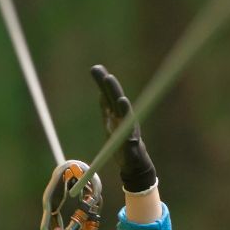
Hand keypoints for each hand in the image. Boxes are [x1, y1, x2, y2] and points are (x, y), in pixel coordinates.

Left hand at [90, 64, 156, 194]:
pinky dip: (130, 139)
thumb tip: (101, 90)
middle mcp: (124, 119)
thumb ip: (106, 105)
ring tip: (121, 100)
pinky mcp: (132, 147)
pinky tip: (131, 137)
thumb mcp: (110, 120)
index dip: (102, 82)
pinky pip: (131, 142)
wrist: (134, 161)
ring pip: (127, 119)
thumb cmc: (121, 138)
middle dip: (113, 89)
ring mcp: (130, 132)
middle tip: (108, 77)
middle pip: (117, 101)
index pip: (108, 94)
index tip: (96, 68)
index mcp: (116, 112)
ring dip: (124, 110)